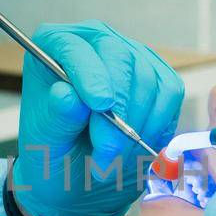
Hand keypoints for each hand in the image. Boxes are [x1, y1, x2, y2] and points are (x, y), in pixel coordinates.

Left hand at [12, 22, 184, 215]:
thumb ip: (57, 117)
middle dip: (119, 109)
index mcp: (54, 46)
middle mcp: (95, 41)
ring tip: (113, 158)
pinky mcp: (159, 76)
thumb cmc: (54, 151)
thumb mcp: (46, 141)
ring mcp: (132, 56)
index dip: (90, 73)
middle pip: (120, 58)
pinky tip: (136, 147)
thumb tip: (66, 95)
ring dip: (137, 126)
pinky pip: (169, 94)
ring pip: (148, 80)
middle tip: (107, 152)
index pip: (75, 47)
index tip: (99, 105)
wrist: (78, 173)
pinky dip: (157, 125)